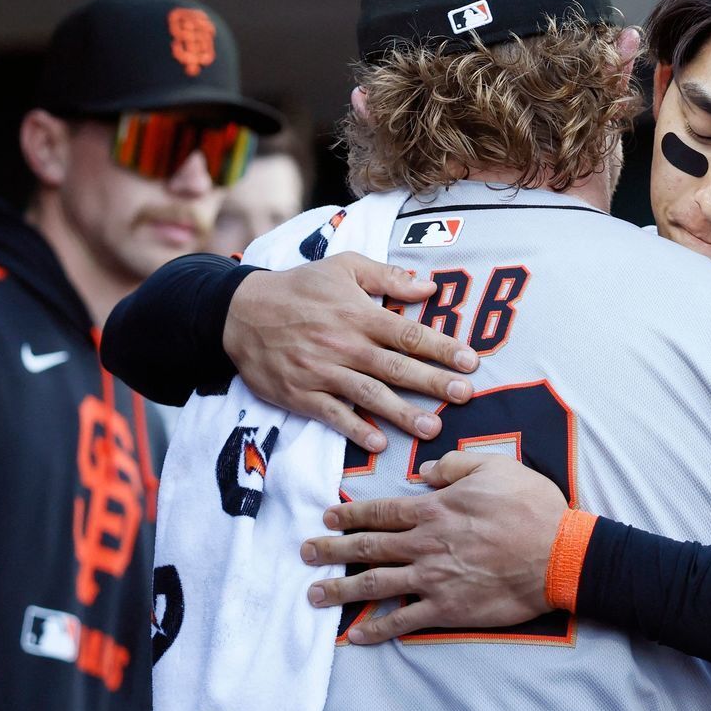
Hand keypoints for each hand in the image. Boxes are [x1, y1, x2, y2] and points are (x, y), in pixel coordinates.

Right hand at [222, 252, 479, 450]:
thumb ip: (387, 277)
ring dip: (402, 413)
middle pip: (396, 367)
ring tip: (432, 428)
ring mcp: (322, 372)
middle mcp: (344, 345)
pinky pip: (332, 415)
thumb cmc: (299, 287)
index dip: (441, 347)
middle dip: (433, 382)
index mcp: (358, 314)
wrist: (240, 312)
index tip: (470, 361)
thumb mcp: (343, 267)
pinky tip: (378, 443)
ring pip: (369, 395)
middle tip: (465, 395)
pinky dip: (354, 429)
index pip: (408, 333)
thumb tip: (429, 285)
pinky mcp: (301, 394)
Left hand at [301, 451, 567, 642]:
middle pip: (368, 547)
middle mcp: (425, 545)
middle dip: (332, 550)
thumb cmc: (531, 507)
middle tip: (305, 553)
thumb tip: (426, 471)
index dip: (351, 514)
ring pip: (376, 584)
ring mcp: (433, 580)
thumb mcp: (496, 467)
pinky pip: (403, 622)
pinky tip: (356, 635)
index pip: (381, 511)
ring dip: (341, 590)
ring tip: (314, 594)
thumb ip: (455, 465)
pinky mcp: (448, 609)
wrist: (558, 555)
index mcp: (435, 510)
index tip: (327, 516)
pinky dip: (377, 629)